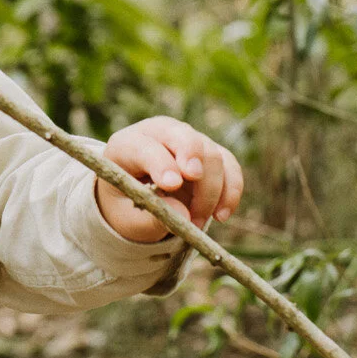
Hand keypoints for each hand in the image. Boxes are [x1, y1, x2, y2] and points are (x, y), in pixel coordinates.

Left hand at [93, 116, 243, 242]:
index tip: (172, 184)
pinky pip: (229, 165)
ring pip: (211, 154)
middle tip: (194, 177)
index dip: (159, 163)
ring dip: (209, 191)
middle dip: (192, 155)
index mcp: (126, 146)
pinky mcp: (209, 154)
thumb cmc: (126, 207)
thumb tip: (185, 216)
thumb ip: (149, 219)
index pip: (144, 146)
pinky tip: (220, 216)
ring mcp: (186, 141)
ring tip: (196, 222)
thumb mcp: (127, 219)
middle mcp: (158, 135)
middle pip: (183, 135)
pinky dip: (230, 190)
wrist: (137, 202)